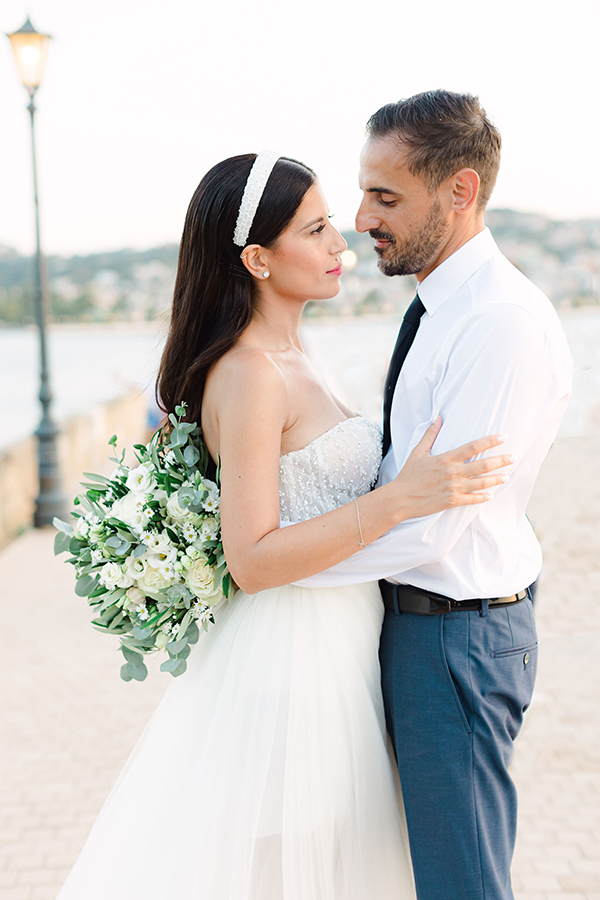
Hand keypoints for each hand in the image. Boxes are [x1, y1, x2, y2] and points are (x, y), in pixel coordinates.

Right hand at [392, 417, 512, 518]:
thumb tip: (438, 417)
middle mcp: (453, 473)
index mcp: (446, 459)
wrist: (401, 498)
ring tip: (506, 476)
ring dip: (496, 479)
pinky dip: (483, 497)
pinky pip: (472, 500)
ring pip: (481, 483)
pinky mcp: (452, 502)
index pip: (473, 447)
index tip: (504, 437)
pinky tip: (491, 495)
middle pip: (483, 465)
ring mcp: (454, 488)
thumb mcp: (418, 451)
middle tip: (514, 457)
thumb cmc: (409, 474)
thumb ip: (430, 434)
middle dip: (501, 461)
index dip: (490, 441)